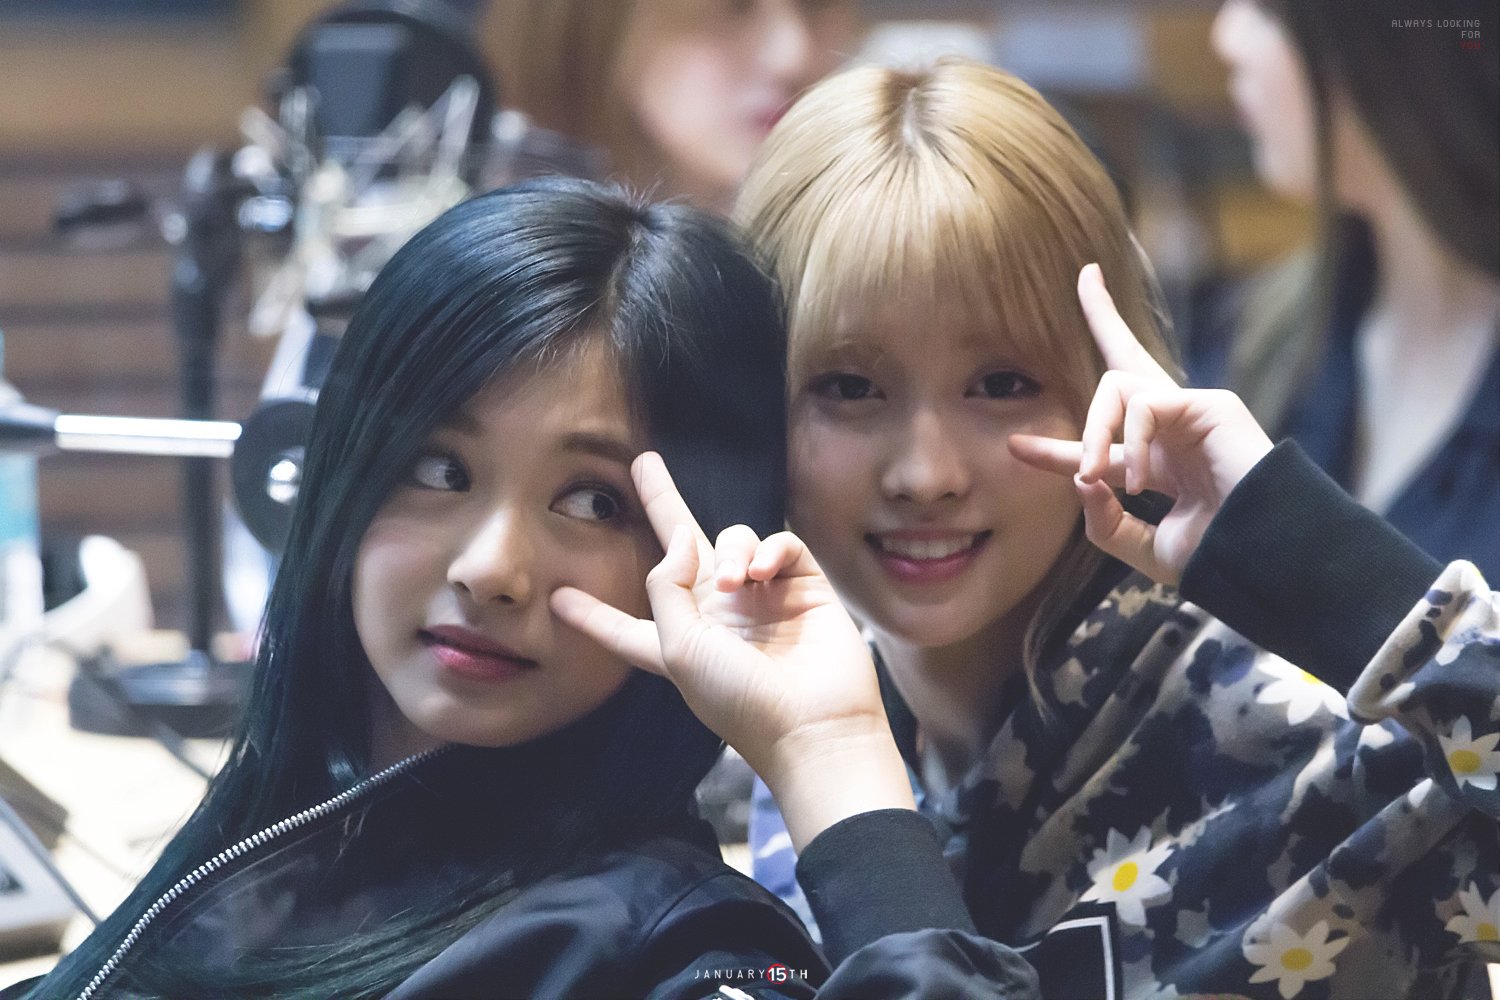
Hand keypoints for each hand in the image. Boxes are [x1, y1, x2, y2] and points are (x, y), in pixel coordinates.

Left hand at [550, 452, 913, 849]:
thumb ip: (666, 584)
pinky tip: (763, 575)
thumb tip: (680, 538)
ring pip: (735, 540)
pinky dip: (769, 551)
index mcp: (678, 641)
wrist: (815, 723)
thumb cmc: (739, 697)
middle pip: (683, 550)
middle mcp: (718, 614)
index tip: (558, 599)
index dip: (593, 613)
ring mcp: (763, 599)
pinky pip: (780, 545)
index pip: (625, 623)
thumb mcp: (678, 647)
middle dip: (663, 505)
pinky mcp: (803, 587)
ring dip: (733, 551)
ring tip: (739, 583)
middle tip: (643, 463)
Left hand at [1008, 263, 1272, 584]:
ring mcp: (1191, 413)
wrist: (1259, 559)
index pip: (1102, 443)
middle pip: (1128, 360)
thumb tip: (1081, 479)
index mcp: (1154, 464)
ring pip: (1117, 386)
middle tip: (1084, 285)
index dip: (1055, 448)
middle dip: (1103, 316)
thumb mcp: (1143, 548)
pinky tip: (1142, 479)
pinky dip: (1131, 440)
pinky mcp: (1210, 404)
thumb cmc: (1214, 556)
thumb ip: (1103, 520)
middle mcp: (1170, 430)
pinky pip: (1146, 403)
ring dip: (1093, 432)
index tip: (1015, 447)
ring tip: (1095, 473)